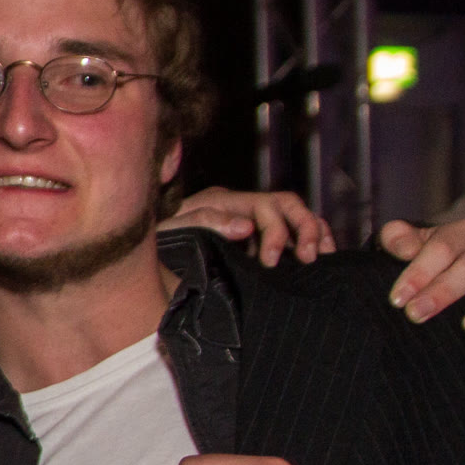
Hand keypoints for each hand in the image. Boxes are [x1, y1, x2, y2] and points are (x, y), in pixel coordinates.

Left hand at [164, 187, 333, 265]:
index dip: (275, 232)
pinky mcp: (253, 244)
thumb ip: (205, 222)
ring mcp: (250, 224)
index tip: (270, 261)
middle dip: (305, 228)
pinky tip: (314, 262)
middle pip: (288, 205)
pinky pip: (291, 236)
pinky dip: (307, 243)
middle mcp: (242, 209)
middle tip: (309, 258)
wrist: (142, 258)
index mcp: (225, 202)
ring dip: (314, 233)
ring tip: (321, 259)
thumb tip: (245, 226)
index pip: (266, 206)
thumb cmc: (158, 242)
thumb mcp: (173, 229)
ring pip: (295, 217)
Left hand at [378, 219, 464, 351]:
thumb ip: (397, 239)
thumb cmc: (419, 258)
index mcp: (461, 234)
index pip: (442, 247)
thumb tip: (404, 248)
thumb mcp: (403, 244)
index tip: (397, 299)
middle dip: (444, 291)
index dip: (418, 272)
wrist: (442, 267)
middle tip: (416, 315)